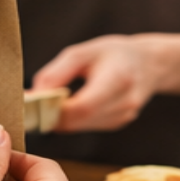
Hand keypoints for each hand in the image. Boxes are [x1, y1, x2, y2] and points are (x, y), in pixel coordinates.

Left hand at [32, 35, 159, 131]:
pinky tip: (68, 104)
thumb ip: (56, 74)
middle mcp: (124, 102)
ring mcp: (123, 116)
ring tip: (47, 99)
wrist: (149, 63)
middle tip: (30, 103)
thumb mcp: (81, 53)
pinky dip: (71, 119)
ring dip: (59, 118)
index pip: (82, 106)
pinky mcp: (118, 124)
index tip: (32, 100)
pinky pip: (85, 126)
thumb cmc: (111, 53)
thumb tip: (33, 95)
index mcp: (118, 79)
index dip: (54, 108)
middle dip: (49, 114)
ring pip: (79, 127)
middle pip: (77, 121)